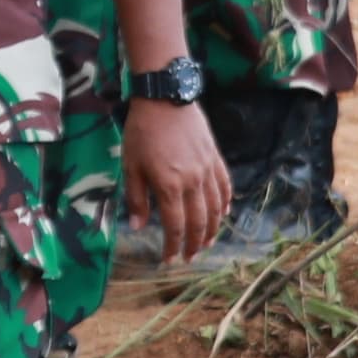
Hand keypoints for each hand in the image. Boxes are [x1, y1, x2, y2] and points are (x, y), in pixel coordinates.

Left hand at [125, 96, 231, 261]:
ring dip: (212, 229)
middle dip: (194, 244)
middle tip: (190, 257)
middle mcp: (193, 181)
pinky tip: (224, 213)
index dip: (173, 246)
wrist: (165, 98)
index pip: (175, 226)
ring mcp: (207, 169)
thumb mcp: (131, 165)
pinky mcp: (215, 158)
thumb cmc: (142, 131)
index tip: (169, 259)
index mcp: (169, 185)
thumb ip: (136, 198)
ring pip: (216, 208)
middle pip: (198, 222)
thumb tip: (139, 227)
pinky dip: (226, 203)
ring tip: (206, 242)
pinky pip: (225, 186)